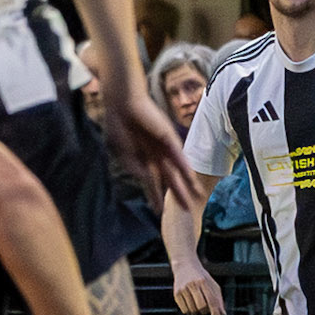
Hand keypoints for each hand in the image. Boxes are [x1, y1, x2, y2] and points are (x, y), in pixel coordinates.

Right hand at [104, 90, 200, 210]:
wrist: (121, 103)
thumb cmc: (118, 125)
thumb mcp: (123, 153)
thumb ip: (135, 168)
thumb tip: (145, 180)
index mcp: (143, 158)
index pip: (153, 181)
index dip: (155, 195)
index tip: (158, 211)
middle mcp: (156, 154)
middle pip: (169, 178)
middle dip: (176, 194)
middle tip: (185, 210)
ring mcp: (163, 147)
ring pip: (177, 170)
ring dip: (187, 184)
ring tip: (196, 197)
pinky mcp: (168, 138)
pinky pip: (179, 156)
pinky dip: (185, 168)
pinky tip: (192, 180)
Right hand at [172, 258, 224, 314]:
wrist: (184, 266)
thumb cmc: (201, 277)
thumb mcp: (212, 284)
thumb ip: (218, 299)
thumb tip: (223, 314)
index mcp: (203, 281)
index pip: (211, 300)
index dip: (215, 312)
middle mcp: (192, 284)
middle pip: (201, 306)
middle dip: (205, 310)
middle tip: (205, 307)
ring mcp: (183, 289)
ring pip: (192, 309)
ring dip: (196, 310)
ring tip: (196, 301)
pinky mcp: (176, 293)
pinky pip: (184, 309)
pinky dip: (189, 310)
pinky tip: (189, 301)